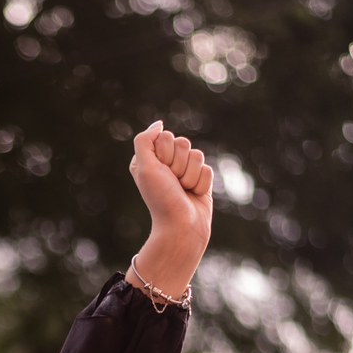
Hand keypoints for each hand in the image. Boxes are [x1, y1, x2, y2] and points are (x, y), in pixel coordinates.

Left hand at [125, 121, 212, 300]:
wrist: (181, 227)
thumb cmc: (161, 199)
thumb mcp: (144, 167)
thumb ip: (144, 141)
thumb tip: (159, 124)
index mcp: (150, 159)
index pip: (166, 137)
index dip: (165, 155)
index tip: (161, 173)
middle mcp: (167, 164)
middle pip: (184, 143)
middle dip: (179, 165)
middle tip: (173, 184)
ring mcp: (185, 172)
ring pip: (198, 155)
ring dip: (190, 176)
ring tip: (183, 191)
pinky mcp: (200, 181)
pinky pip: (208, 169)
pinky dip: (201, 184)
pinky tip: (193, 196)